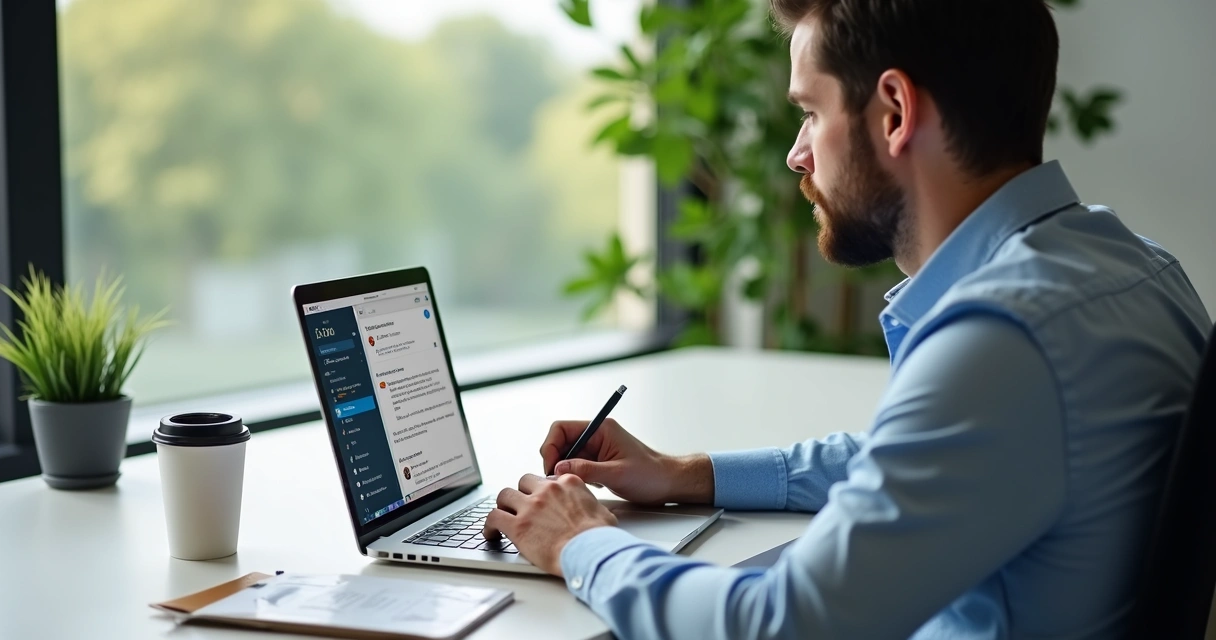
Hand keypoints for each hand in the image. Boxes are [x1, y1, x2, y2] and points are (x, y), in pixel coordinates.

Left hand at [483, 473, 617, 574]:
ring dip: (503, 506)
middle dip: (521, 494)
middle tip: (521, 508)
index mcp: (568, 483)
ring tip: (503, 518)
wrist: (590, 552)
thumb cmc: (599, 538)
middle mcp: (547, 490)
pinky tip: (491, 534)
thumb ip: (590, 506)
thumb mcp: (603, 513)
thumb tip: (594, 513)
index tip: (540, 501)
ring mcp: (530, 506)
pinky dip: (489, 525)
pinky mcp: (517, 525)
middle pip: (524, 483)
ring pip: (504, 495)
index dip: (542, 492)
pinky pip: (493, 517)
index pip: (547, 480)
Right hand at [540, 419, 713, 504]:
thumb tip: (558, 468)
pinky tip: (585, 487)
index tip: (551, 466)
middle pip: (560, 442)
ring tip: (574, 485)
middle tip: (557, 480)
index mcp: (600, 429)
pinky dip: (574, 477)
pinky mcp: (597, 463)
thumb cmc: (650, 474)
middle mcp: (596, 436)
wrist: (668, 483)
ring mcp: (596, 450)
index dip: (551, 446)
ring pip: (566, 456)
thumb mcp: (616, 473)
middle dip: (555, 461)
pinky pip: (575, 467)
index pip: (562, 428)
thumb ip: (586, 470)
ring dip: (564, 471)